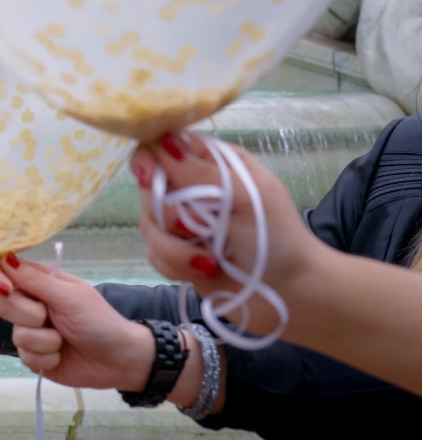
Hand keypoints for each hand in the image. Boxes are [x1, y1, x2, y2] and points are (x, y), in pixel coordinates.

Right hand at [0, 254, 156, 390]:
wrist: (119, 361)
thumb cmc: (100, 321)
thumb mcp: (69, 297)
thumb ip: (35, 280)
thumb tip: (5, 256)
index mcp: (39, 282)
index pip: (3, 271)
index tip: (4, 288)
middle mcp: (30, 304)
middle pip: (3, 305)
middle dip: (28, 316)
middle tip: (49, 317)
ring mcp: (31, 331)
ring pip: (16, 335)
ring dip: (44, 341)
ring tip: (63, 340)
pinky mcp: (34, 356)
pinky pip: (25, 357)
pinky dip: (46, 358)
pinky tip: (61, 356)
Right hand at [133, 133, 320, 335]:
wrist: (292, 295)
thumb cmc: (278, 238)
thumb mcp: (247, 197)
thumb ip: (202, 172)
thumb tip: (162, 143)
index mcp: (212, 165)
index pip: (161, 147)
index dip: (150, 161)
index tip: (151, 179)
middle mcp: (193, 191)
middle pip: (148, 189)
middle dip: (169, 213)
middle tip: (202, 229)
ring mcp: (183, 226)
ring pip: (148, 226)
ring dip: (176, 248)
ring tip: (212, 261)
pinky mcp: (177, 256)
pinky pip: (154, 255)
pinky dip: (177, 266)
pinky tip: (205, 271)